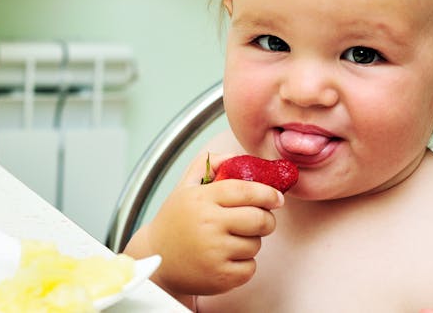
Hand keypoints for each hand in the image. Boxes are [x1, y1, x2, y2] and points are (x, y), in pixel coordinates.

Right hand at [129, 152, 283, 296]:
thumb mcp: (185, 186)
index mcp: (201, 199)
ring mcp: (214, 253)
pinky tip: (228, 258)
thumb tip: (237, 156)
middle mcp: (208, 224)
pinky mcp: (220, 277)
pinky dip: (245, 264)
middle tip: (263, 220)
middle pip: (259, 219)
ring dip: (252, 242)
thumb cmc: (175, 220)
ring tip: (233, 240)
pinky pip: (251, 268)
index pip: (245, 191)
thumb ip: (209, 164)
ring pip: (256, 244)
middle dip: (267, 219)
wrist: (156, 259)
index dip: (267, 193)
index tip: (277, 197)